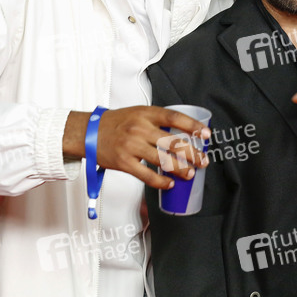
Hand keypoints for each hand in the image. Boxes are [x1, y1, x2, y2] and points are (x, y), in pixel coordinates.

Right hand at [63, 106, 209, 189]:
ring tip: (190, 174)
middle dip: (192, 154)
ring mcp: (132, 146)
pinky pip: (147, 175)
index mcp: (146, 113)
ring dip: (180, 169)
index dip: (192, 126)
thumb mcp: (138, 113)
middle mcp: (140, 128)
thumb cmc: (117, 122)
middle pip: (172, 143)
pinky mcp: (124, 162)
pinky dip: (161, 181)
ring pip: (162, 160)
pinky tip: (170, 184)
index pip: (174, 118)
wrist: (89, 132)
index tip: (206, 134)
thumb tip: (183, 133)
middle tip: (203, 161)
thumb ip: (157, 121)